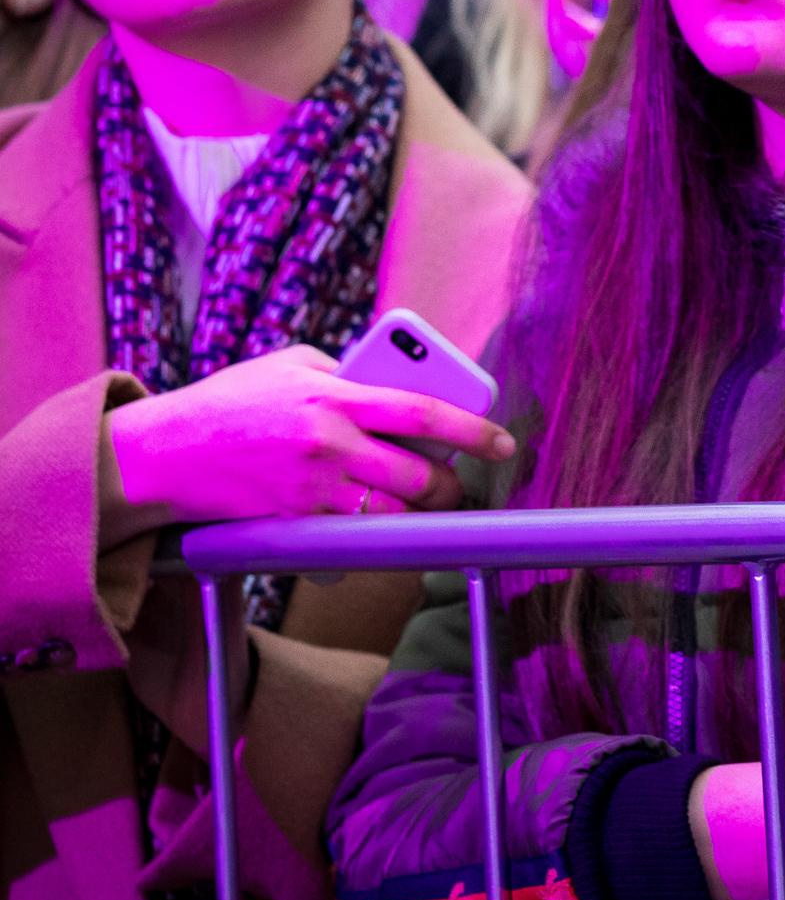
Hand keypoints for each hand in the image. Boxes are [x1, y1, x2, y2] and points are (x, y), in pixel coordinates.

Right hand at [104, 345, 515, 535]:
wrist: (167, 450)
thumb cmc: (234, 400)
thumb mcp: (293, 366)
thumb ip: (347, 375)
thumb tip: (400, 390)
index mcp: (334, 396)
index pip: (422, 411)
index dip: (471, 430)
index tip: (502, 442)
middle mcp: (328, 444)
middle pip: (416, 476)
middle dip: (450, 486)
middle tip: (460, 484)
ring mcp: (311, 487)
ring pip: (391, 512)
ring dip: (418, 512)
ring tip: (428, 501)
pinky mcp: (294, 519)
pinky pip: (352, 533)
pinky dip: (374, 529)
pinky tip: (379, 519)